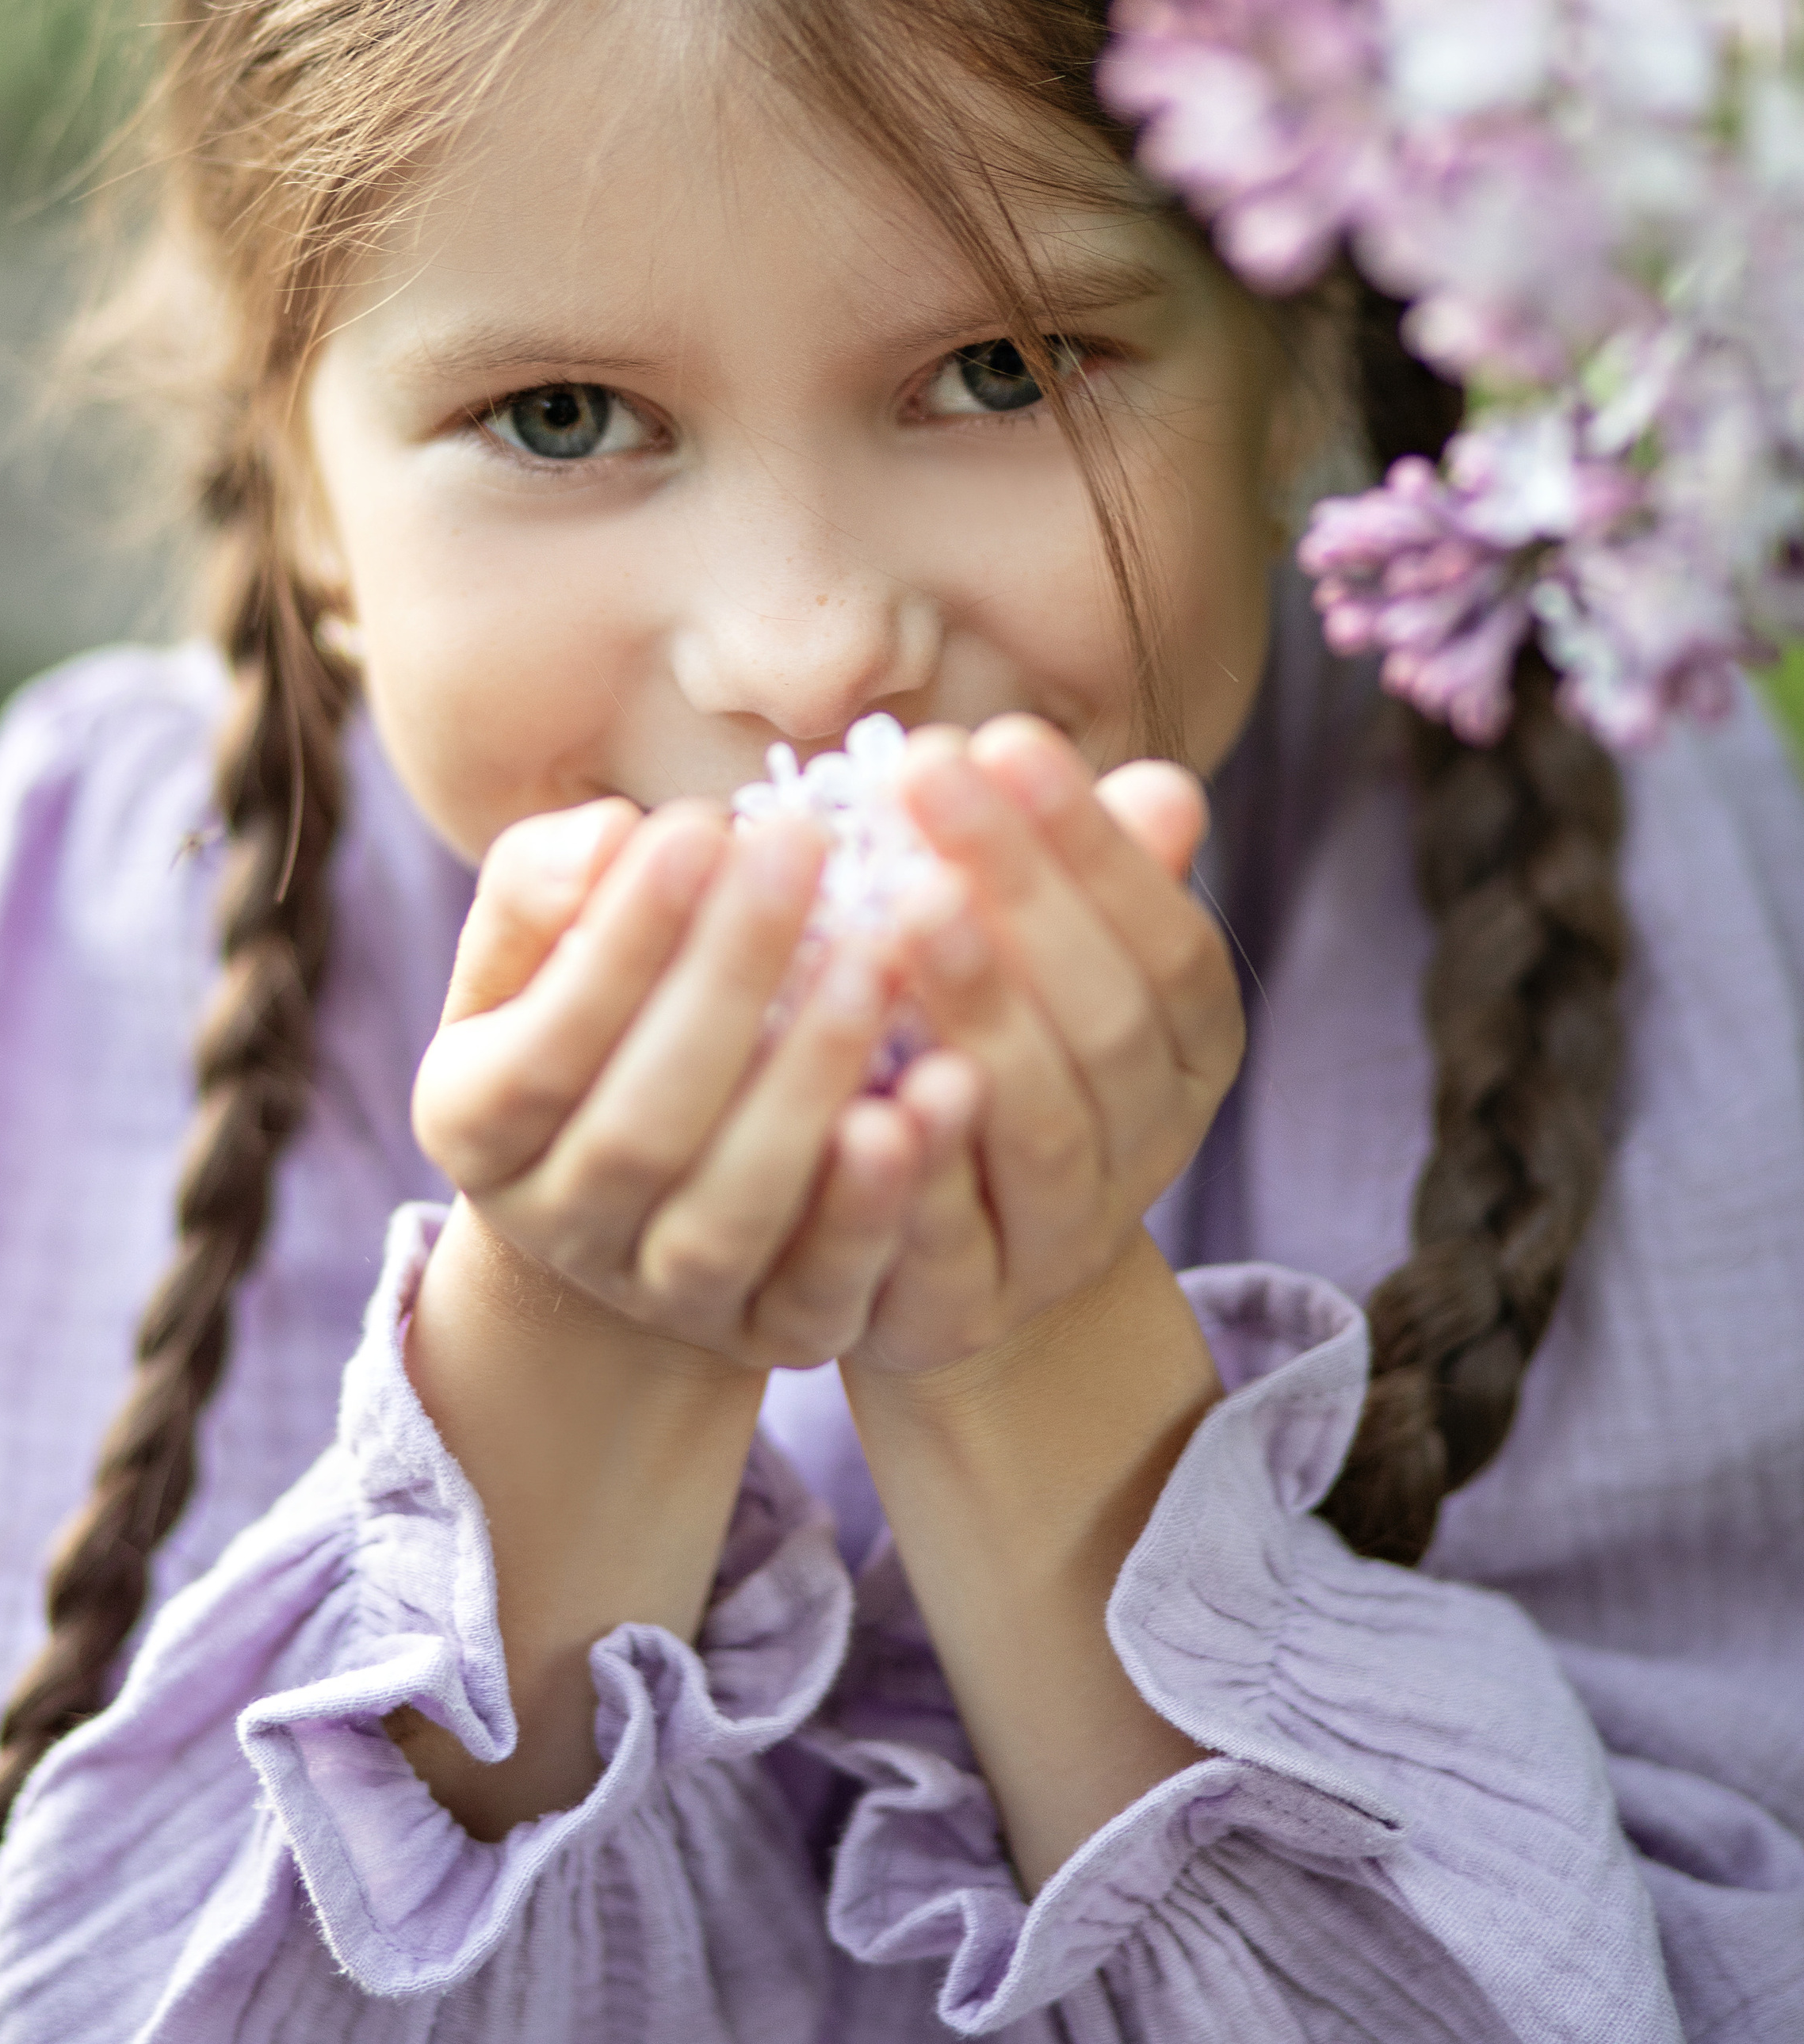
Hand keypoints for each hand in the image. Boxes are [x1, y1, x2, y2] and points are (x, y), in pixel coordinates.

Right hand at [411, 797, 929, 1368]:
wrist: (636, 1194)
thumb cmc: (592, 1021)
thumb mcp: (533, 954)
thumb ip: (542, 888)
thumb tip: (609, 837)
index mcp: (474, 1124)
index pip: (542, 1046)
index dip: (621, 942)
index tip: (700, 828)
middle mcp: (559, 1226)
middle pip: (640, 1129)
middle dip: (727, 983)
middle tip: (806, 851)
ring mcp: (665, 1295)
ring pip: (731, 1214)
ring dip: (807, 1087)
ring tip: (878, 958)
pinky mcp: (774, 1332)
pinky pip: (826, 1287)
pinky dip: (880, 1203)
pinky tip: (939, 1091)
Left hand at [846, 716, 1242, 1380]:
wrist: (942, 1268)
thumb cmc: (986, 1056)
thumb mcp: (1038, 963)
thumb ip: (1083, 881)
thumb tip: (1163, 789)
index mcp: (1189, 1050)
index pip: (1167, 940)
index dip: (1093, 843)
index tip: (1002, 735)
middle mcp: (1148, 1146)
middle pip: (1107, 1021)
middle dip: (1024, 889)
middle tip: (927, 773)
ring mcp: (1063, 1239)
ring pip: (1043, 1128)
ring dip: (979, 1008)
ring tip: (900, 904)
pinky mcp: (965, 1309)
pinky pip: (945, 1240)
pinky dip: (906, 1164)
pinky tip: (854, 1084)